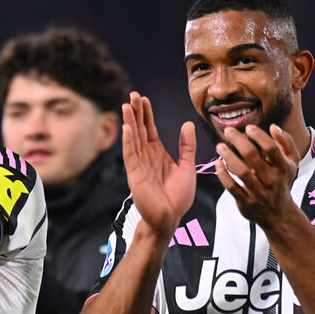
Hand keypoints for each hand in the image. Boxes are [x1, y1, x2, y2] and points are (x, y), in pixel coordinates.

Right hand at [121, 92, 196, 235]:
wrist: (170, 218)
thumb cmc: (177, 197)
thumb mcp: (187, 167)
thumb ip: (186, 146)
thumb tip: (187, 124)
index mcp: (157, 153)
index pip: (149, 129)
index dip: (146, 113)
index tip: (144, 98)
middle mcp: (146, 156)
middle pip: (139, 129)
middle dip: (136, 112)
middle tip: (133, 94)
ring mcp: (139, 164)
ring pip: (133, 138)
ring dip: (130, 121)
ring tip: (127, 105)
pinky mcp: (135, 174)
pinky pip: (130, 154)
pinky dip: (128, 140)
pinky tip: (128, 128)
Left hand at [214, 124, 298, 227]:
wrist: (280, 214)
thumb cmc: (282, 182)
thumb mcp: (292, 163)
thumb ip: (286, 143)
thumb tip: (274, 126)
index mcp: (282, 168)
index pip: (271, 148)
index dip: (259, 136)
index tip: (248, 128)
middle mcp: (271, 179)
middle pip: (252, 156)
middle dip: (238, 140)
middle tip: (228, 131)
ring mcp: (258, 192)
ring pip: (240, 171)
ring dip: (228, 156)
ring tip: (220, 146)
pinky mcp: (246, 201)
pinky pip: (232, 187)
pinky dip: (223, 174)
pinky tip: (218, 163)